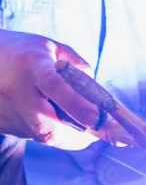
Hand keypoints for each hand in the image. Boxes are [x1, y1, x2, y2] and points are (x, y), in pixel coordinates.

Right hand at [0, 30, 122, 149]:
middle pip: (47, 127)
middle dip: (76, 136)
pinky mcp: (3, 125)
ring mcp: (8, 112)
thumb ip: (79, 69)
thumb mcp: (53, 48)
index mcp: (33, 66)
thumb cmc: (25, 52)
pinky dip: (47, 130)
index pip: (54, 87)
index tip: (96, 118)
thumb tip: (97, 98)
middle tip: (93, 129)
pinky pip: (32, 135)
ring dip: (64, 133)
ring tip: (68, 114)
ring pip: (42, 136)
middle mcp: (17, 91)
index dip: (76, 105)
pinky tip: (45, 113)